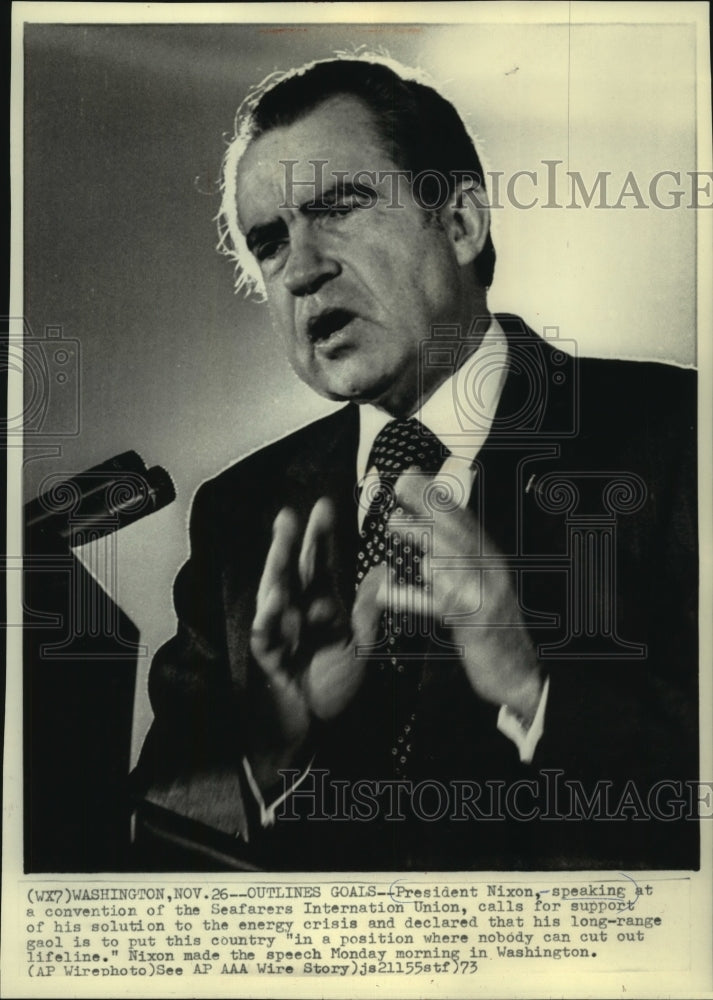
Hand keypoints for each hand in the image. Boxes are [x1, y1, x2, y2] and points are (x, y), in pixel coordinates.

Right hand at [248, 498, 382, 787]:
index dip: (319, 536)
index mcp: (317, 606)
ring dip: (277, 565)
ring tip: (281, 539)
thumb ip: (367, 610)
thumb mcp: (357, 645)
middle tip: (292, 513)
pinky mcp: (269, 655)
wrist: (310, 728)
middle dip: (292, 541)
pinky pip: (267, 633)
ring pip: (274, 592)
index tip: (325, 506)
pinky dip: (269, 616)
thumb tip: (382, 571)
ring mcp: (279, 631)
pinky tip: (276, 598)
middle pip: (291, 570)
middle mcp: (295, 613)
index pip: (316, 563)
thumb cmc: (327, 686)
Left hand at [379, 471, 543, 723]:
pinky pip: (441, 608)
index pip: (463, 521)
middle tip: (400, 486)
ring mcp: (486, 597)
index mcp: (490, 560)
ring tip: (394, 523)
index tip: (411, 475)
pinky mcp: (476, 625)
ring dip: (423, 540)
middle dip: (428, 506)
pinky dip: (415, 597)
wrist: (519, 673)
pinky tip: (389, 590)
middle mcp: (492, 572)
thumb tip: (426, 552)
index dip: (437, 496)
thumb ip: (457, 568)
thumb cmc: (491, 631)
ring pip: (452, 562)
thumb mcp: (477, 591)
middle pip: (457, 533)